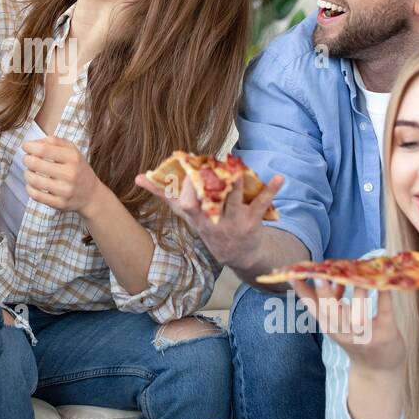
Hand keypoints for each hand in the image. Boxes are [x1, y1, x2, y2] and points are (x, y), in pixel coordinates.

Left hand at [22, 136, 101, 215]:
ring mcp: (65, 190)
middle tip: (27, 159)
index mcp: (73, 157)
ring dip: (27, 174)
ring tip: (29, 171)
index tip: (26, 146)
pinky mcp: (60, 203)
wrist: (91, 195)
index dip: (30, 146)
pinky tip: (31, 184)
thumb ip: (53, 141)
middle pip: (36, 163)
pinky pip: (36, 195)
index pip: (44, 149)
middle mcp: (70, 173)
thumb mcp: (71, 150)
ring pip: (34, 180)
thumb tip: (32, 143)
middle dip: (26, 159)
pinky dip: (29, 188)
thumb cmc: (77, 168)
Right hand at [135, 169, 284, 272]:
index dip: (187, 189)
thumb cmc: (208, 225)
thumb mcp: (186, 215)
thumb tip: (139, 177)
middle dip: (210, 185)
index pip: (187, 204)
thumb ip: (164, 194)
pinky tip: (280, 178)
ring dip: (237, 185)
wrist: (238, 254)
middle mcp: (213, 220)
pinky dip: (271, 190)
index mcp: (195, 216)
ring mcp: (233, 221)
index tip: (187, 172)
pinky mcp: (252, 220)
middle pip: (209, 202)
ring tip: (239, 169)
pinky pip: (262, 204)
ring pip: (234, 201)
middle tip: (211, 165)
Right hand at [293, 279, 405, 376]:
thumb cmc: (356, 339)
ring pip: (357, 313)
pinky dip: (383, 296)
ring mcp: (365, 334)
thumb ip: (333, 300)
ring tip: (357, 273)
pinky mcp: (386, 332)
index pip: (312, 307)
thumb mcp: (338, 323)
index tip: (293, 276)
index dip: (302, 292)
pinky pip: (383, 311)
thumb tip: (332, 275)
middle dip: (325, 294)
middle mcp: (344, 332)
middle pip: (331, 312)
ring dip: (357, 292)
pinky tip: (383, 283)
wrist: (378, 369)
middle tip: (321, 276)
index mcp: (329, 326)